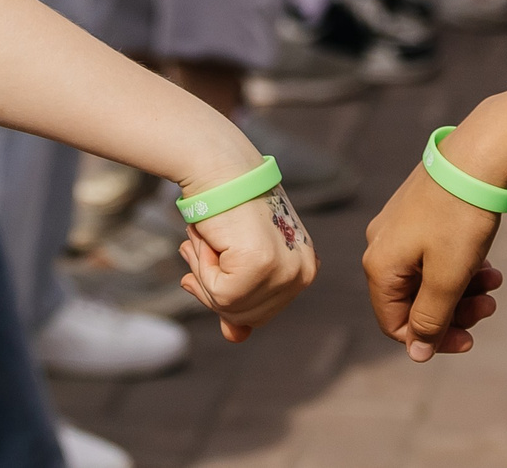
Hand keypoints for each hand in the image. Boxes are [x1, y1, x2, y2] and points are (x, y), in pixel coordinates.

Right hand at [175, 183, 318, 340]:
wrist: (219, 167)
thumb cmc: (227, 208)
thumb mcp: (237, 260)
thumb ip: (238, 301)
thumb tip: (235, 339)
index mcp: (304, 270)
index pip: (259, 315)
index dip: (225, 296)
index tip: (208, 267)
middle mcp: (302, 273)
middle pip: (244, 316)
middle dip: (212, 286)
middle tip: (202, 248)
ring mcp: (284, 271)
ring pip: (228, 306)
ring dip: (204, 272)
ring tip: (209, 238)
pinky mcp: (261, 266)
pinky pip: (218, 293)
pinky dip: (202, 266)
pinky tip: (211, 237)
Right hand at [363, 164, 506, 360]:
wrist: (479, 154)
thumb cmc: (460, 218)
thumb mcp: (447, 279)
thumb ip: (430, 319)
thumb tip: (417, 354)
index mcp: (380, 265)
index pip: (396, 324)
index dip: (432, 339)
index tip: (469, 339)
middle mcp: (382, 245)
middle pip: (413, 300)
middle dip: (453, 311)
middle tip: (489, 307)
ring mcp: (399, 226)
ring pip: (428, 276)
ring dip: (462, 288)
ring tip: (495, 282)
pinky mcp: (419, 211)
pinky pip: (434, 253)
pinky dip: (460, 264)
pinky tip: (487, 262)